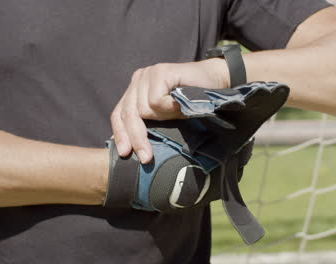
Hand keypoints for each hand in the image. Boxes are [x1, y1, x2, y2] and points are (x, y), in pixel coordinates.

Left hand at [111, 59, 228, 162]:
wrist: (217, 81)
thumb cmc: (192, 101)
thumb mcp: (167, 115)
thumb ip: (150, 123)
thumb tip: (131, 147)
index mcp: (136, 89)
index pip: (119, 114)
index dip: (121, 134)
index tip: (125, 153)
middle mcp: (139, 79)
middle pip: (128, 114)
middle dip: (137, 138)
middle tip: (146, 158)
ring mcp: (148, 74)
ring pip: (144, 110)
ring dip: (164, 117)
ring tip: (178, 111)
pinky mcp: (160, 72)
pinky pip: (156, 101)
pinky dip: (169, 108)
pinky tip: (180, 103)